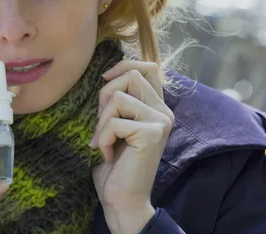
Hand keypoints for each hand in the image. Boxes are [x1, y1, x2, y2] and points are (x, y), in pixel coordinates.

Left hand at [91, 61, 173, 233]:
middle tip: (101, 123)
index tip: (105, 80)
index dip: (124, 66)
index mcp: (157, 107)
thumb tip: (107, 74)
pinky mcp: (151, 134)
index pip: (148, 67)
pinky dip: (102, 139)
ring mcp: (160, 122)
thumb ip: (121, 101)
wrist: (123, 200)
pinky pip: (114, 122)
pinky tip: (108, 155)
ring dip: (101, 121)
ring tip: (103, 141)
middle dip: (105, 96)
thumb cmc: (116, 165)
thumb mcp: (118, 125)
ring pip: (118, 97)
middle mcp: (164, 111)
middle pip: (131, 76)